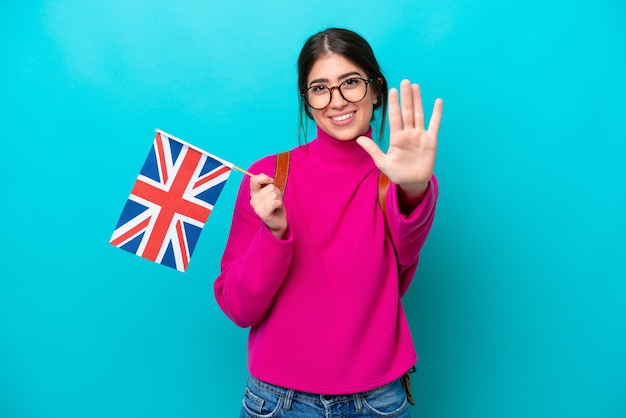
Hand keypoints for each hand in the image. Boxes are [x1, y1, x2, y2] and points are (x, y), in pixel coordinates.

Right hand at [249, 173, 287, 237]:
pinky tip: (277, 208)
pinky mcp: (263, 213)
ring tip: (276, 204)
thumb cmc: (275, 206)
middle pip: (270, 187)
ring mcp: (257, 207)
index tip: (271, 181)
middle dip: (277, 192)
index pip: (254, 180)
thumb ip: (267, 184)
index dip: (264, 178)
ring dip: (279, 198)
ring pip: (273, 194)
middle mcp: (253, 200)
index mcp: (254, 193)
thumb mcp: (271, 192)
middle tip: (275, 200)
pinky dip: (279, 203)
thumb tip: (268, 179)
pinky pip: (274, 202)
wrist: (278, 222)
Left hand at [357, 79, 442, 198]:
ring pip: (419, 114)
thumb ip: (372, 150)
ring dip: (418, 100)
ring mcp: (420, 136)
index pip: (394, 117)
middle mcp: (408, 133)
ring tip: (415, 86)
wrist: (412, 182)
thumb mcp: (382, 162)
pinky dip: (436, 113)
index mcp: (396, 137)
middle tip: (404, 81)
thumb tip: (357, 140)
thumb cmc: (397, 173)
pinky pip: (434, 124)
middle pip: (407, 111)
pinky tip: (438, 102)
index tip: (392, 90)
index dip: (394, 104)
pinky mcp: (431, 141)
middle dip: (406, 97)